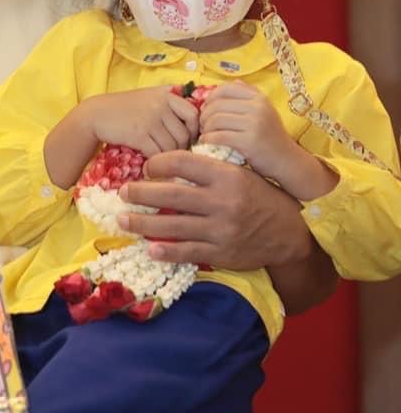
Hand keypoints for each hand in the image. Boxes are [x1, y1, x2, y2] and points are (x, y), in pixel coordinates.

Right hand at [81, 87, 199, 159]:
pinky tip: (150, 165)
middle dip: (181, 149)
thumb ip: (170, 102)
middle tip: (172, 156)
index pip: (193, 115)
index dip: (194, 131)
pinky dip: (156, 162)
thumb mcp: (149, 96)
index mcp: (166, 94)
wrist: (96, 114)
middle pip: (184, 135)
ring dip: (167, 158)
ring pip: (172, 147)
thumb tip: (197, 122)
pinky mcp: (139, 134)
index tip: (187, 140)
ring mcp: (150, 119)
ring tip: (161, 161)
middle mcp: (160, 104)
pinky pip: (157, 154)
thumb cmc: (125, 108)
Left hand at [117, 149, 311, 268]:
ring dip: (143, 223)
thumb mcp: (241, 172)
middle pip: (171, 195)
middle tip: (122, 192)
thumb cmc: (260, 195)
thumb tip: (171, 160)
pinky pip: (187, 252)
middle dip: (141, 194)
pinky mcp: (221, 253)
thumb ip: (210, 167)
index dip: (159, 162)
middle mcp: (222, 201)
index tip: (146, 167)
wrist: (289, 232)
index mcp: (226, 175)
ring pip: (173, 226)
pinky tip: (149, 248)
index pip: (183, 162)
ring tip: (123, 220)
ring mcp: (221, 229)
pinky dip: (166, 251)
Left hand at [197, 81, 297, 179]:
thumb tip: (233, 82)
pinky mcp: (249, 142)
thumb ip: (249, 96)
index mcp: (259, 98)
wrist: (288, 161)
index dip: (210, 98)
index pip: (225, 89)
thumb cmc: (271, 137)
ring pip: (215, 120)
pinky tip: (207, 144)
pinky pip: (218, 136)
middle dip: (204, 116)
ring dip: (205, 129)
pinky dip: (207, 140)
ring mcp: (254, 124)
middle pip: (216, 105)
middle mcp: (258, 107)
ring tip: (206, 135)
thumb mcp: (265, 111)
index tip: (207, 110)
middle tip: (203, 126)